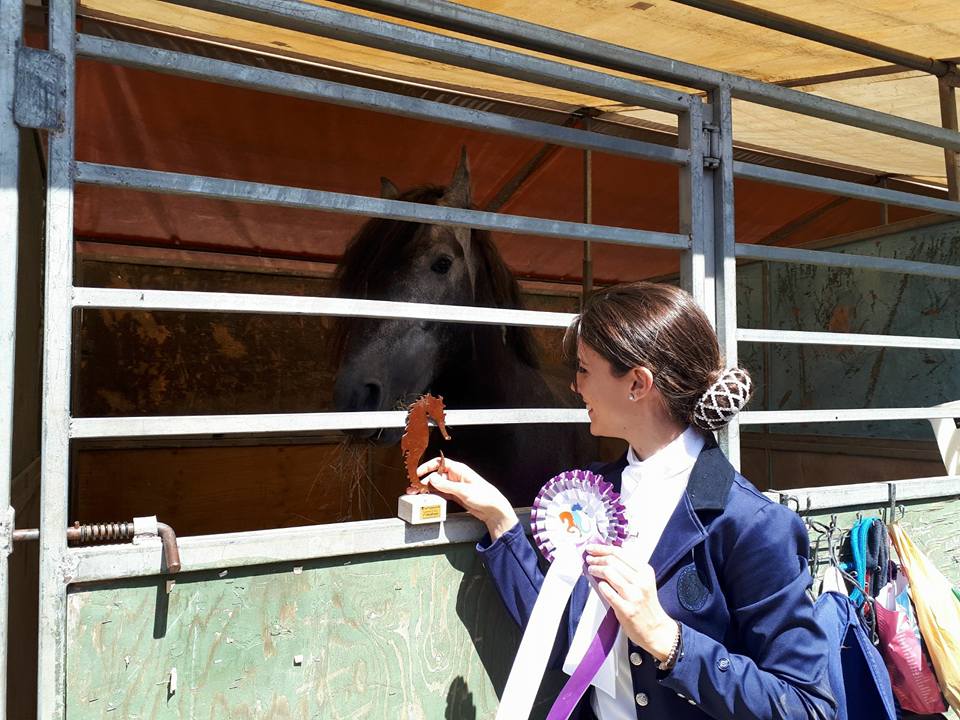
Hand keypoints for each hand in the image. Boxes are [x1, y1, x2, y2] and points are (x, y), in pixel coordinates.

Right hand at [413, 457, 517, 539]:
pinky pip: (441, 493)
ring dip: (427, 489)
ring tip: (416, 494)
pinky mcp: (455, 495)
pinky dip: (434, 496)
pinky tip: (427, 499)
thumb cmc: (485, 496)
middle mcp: (455, 476)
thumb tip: (432, 479)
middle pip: (435, 475)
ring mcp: (454, 486)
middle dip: (424, 481)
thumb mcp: (463, 490)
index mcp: (459, 469)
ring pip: (437, 485)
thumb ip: (446, 485)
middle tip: (414, 488)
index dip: (427, 467)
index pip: (439, 463)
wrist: (493, 510)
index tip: (418, 473)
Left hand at [585, 544, 678, 661]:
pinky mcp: (626, 609)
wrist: (656, 629)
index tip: (592, 548)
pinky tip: (599, 584)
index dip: (602, 548)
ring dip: (596, 569)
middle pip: (612, 561)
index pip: (620, 553)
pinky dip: (601, 586)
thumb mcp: (643, 581)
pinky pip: (608, 592)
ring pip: (609, 573)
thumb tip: (605, 556)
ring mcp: (634, 595)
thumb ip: (628, 569)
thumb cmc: (646, 604)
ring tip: (591, 569)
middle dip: (597, 558)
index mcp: (645, 571)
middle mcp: (641, 581)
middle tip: (589, 559)